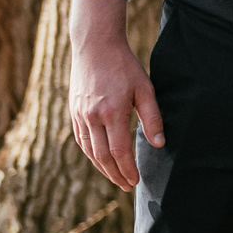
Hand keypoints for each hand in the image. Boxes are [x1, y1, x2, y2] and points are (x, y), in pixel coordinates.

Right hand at [68, 0, 160, 191]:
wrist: (94, 46)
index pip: (119, 151)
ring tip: (116, 178)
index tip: (136, 181)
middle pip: (102, 156)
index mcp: (112, 112)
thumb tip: (158, 144)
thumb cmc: (124, 66)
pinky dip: (90, 153)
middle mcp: (92, 116)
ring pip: (89, 150)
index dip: (128, 169)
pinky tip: (99, 160)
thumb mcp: (145, 88)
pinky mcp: (74, 111)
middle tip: (127, 187)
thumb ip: (152, 117)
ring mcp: (80, 114)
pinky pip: (81, 139)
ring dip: (102, 168)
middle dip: (116, 174)